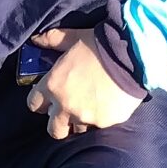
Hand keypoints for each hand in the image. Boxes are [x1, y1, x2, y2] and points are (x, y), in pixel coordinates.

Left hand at [25, 27, 143, 141]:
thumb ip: (53, 40)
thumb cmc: (100, 45)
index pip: (34, 104)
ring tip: (90, 107)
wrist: (132, 55)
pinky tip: (108, 104)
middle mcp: (65, 106)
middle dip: (58, 122)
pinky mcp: (105, 122)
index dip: (40, 102)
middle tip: (67, 111)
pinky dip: (101, 116)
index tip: (47, 99)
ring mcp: (86, 117)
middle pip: (53, 129)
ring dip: (80, 121)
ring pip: (77, 129)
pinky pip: (99, 125)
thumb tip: (37, 40)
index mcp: (53, 86)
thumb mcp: (74, 38)